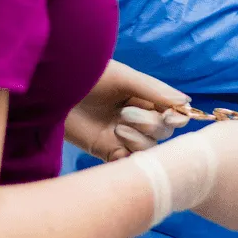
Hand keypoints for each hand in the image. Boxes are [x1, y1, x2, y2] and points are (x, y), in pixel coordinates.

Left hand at [65, 60, 190, 161]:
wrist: (51, 92)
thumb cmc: (88, 76)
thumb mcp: (124, 77)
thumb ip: (154, 90)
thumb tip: (186, 103)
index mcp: (144, 96)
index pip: (171, 110)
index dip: (175, 115)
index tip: (170, 115)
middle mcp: (136, 116)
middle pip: (163, 131)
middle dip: (150, 124)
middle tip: (125, 113)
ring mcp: (122, 134)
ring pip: (149, 148)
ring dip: (139, 140)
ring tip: (118, 129)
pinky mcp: (106, 150)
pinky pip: (128, 161)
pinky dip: (128, 157)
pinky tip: (117, 146)